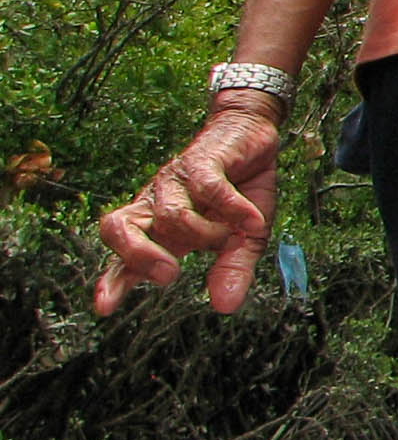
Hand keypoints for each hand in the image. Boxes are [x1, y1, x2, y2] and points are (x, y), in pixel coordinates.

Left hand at [94, 100, 282, 316]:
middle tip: (170, 274)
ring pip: (169, 215)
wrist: (250, 131)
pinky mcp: (202, 162)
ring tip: (231, 236)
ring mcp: (177, 181)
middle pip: (119, 227)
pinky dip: (233, 208)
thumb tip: (225, 306)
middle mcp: (158, 204)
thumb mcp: (243, 238)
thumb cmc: (240, 189)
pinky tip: (252, 220)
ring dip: (205, 234)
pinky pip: (209, 189)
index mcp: (161, 228)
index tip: (104, 307)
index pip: (126, 257)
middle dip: (138, 255)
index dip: (113, 281)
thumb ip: (232, 270)